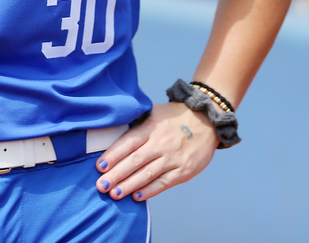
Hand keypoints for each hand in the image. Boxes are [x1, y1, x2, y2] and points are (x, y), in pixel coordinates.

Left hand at [93, 103, 217, 200]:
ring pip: (147, 174)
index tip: (100, 166)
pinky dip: (149, 190)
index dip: (114, 154)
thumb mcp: (155, 112)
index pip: (129, 142)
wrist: (208, 120)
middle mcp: (161, 143)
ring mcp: (173, 157)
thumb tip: (111, 134)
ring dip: (129, 185)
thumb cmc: (176, 117)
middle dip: (116, 174)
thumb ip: (136, 123)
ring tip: (114, 194)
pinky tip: (136, 196)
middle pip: (135, 160)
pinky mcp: (184, 170)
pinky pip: (164, 182)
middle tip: (101, 186)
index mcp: (152, 127)